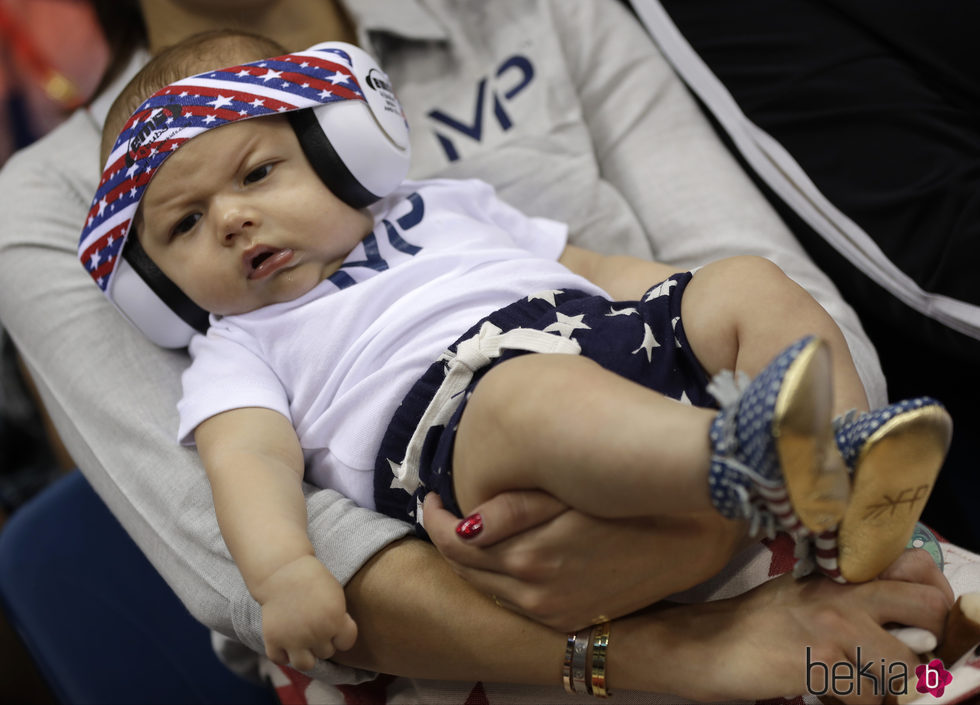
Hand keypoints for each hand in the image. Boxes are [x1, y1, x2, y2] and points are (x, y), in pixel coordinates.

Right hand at [257, 555, 357, 670]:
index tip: (335, 622)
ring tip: (304, 641)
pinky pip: (280, 660)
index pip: (346, 643)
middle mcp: (316, 634)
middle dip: (323, 640)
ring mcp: (293, 640)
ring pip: (305, 665)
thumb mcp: (336, 595)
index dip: (341, 633)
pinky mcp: (273, 640)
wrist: (283, 570)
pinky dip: (283, 654)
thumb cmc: (313, 580)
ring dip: (306, 654)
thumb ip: (339, 619)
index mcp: (335, 621)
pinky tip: (286, 641)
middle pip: (326, 652)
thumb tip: (338, 640)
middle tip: (314, 624)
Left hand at [423, 491, 748, 630]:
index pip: (456, 544)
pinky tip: (504, 554)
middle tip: (442, 508)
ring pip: (488, 589)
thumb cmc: (630, 501)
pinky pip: (515, 602)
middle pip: (466, 571)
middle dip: (446, 538)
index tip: (431, 495)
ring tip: (469, 528)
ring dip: (471, 561)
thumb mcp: (568, 497)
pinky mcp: (570, 620)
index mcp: (530, 557)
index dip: (435, 518)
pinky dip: (499, 578)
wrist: (691, 539)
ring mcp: (552, 612)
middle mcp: (534, 594)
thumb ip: (514, 510)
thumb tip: (466, 522)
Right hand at [621, 557, 951, 703]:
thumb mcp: (801, 594)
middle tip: (905, 664)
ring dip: (891, 688)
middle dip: (929, 646)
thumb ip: (846, 596)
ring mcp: (833, 628)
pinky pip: (869, 699)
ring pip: (907, 668)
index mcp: (840, 574)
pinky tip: (829, 695)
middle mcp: (844, 594)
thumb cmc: (749, 624)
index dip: (932, 599)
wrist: (700, 645)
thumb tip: (898, 618)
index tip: (920, 627)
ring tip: (861, 686)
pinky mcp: (819, 664)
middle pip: (929, 611)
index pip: (916, 567)